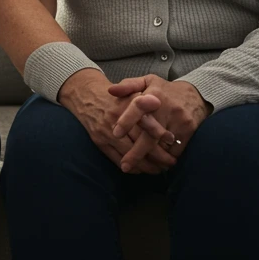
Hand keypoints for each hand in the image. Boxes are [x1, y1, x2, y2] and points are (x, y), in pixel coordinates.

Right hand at [57, 70, 176, 170]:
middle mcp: (115, 120)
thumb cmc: (115, 96)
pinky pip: (117, 160)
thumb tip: (157, 102)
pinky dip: (131, 167)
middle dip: (158, 157)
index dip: (160, 136)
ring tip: (160, 169)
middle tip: (170, 163)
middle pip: (140, 143)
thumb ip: (143, 98)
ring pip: (129, 155)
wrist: (86, 95)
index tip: (172, 142)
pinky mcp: (99, 142)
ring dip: (146, 166)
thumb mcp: (130, 90)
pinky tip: (142, 169)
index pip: (146, 125)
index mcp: (125, 106)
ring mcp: (105, 132)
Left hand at [108, 76, 211, 173]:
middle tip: (125, 165)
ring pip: (162, 146)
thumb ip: (128, 86)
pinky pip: (175, 150)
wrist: (196, 94)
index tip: (115, 134)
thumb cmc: (165, 90)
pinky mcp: (189, 131)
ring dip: (150, 159)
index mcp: (154, 94)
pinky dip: (164, 158)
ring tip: (137, 168)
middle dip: (136, 152)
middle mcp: (167, 108)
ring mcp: (179, 121)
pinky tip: (155, 164)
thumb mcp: (147, 81)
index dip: (126, 121)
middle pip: (150, 135)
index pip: (138, 107)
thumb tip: (111, 90)